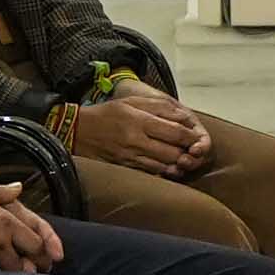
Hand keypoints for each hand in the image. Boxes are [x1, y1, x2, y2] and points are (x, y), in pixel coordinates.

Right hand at [65, 81, 221, 178]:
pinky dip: (162, 171)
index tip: (198, 139)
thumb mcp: (133, 102)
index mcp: (140, 121)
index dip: (192, 138)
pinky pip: (150, 173)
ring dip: (177, 165)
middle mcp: (136, 140)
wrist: (77, 131)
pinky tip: (167, 167)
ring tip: (183, 160)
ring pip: (163, 165)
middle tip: (194, 151)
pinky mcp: (124, 167)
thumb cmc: (108, 114)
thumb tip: (184, 117)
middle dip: (187, 153)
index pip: (176, 132)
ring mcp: (130, 156)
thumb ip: (160, 108)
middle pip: (173, 152)